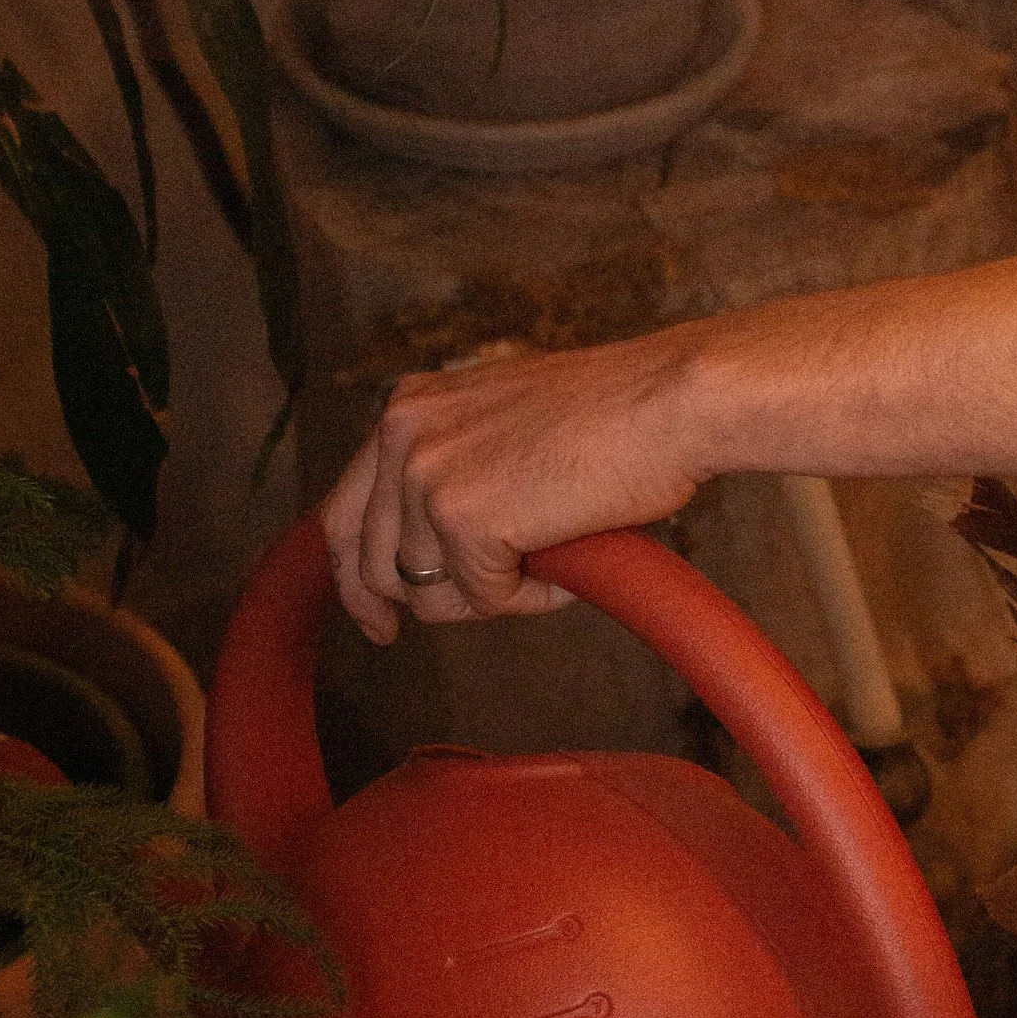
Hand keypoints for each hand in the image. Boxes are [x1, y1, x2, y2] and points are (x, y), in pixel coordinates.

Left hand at [321, 329, 704, 641]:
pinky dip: (531, 597)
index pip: (345, 511)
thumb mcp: (504, 425)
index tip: (379, 617)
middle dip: (422, 600)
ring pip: (429, 592)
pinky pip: (485, 599)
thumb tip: (436, 556)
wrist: (671, 400)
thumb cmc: (617, 414)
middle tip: (471, 611)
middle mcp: (402, 434)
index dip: (356, 578)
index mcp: (409, 407)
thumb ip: (458, 470)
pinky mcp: (464, 518)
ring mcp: (427, 475)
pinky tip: (567, 560)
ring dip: (493, 593)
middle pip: (372, 563)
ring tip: (552, 560)